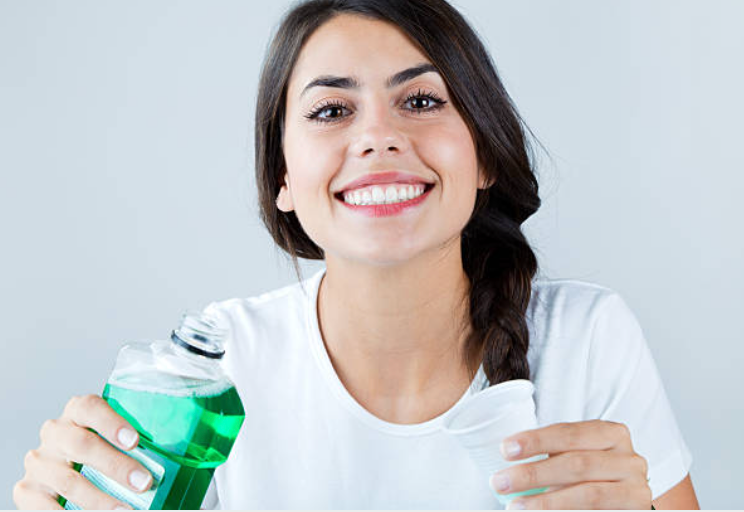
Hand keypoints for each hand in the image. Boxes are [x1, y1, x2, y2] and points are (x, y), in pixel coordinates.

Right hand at [13, 394, 152, 509]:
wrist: (60, 471)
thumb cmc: (99, 450)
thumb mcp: (111, 438)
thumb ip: (133, 441)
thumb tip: (179, 455)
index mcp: (77, 412)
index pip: (90, 408)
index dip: (112, 423)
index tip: (135, 441)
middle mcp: (55, 433)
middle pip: (82, 445)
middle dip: (116, 466)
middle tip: (144, 483)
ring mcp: (39, 462)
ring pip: (69, 481)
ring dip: (101, 500)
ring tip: (126, 511)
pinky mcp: (27, 491)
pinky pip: (46, 507)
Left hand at [489, 419, 651, 508]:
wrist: (626, 504)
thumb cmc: (591, 475)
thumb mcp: (577, 455)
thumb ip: (553, 455)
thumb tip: (507, 460)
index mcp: (613, 435)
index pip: (570, 434)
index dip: (536, 441)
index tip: (506, 450)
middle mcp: (630, 461)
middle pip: (577, 464)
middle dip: (534, 474)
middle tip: (500, 482)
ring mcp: (637, 490)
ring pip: (588, 494)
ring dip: (546, 502)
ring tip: (515, 506)